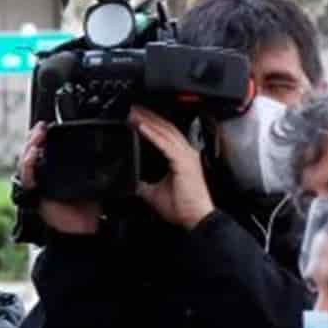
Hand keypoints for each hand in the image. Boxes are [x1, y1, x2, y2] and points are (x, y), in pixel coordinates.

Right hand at [19, 122, 101, 234]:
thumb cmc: (88, 211)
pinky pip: (26, 180)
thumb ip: (95, 168)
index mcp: (55, 173)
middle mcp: (43, 178)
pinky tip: (34, 155)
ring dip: (30, 148)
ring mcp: (36, 186)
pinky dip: (28, 167)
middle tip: (42, 128)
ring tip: (37, 137)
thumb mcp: (94, 183)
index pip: (43, 150)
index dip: (42, 137)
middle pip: (31, 153)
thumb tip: (108, 153)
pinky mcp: (34, 196)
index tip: (48, 126)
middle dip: (34, 138)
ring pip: (25, 163)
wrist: (84, 233)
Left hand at [129, 106, 215, 228]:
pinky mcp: (183, 162)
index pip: (165, 134)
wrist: (195, 219)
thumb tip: (133, 181)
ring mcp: (186, 155)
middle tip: (132, 108)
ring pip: (165, 131)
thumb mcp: (155, 193)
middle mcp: (185, 153)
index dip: (150, 124)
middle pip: (165, 128)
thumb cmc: (181, 207)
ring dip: (148, 121)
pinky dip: (152, 134)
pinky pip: (165, 144)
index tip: (135, 117)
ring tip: (134, 113)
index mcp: (181, 157)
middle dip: (148, 116)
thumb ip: (145, 184)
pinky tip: (141, 127)